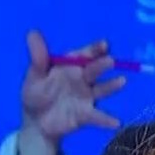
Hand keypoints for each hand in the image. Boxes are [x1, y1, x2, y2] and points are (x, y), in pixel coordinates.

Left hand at [19, 31, 125, 154]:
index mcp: (72, 66)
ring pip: (101, 90)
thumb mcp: (34, 76)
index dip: (95, 49)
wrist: (36, 122)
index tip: (104, 45)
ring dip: (111, 86)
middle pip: (95, 70)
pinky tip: (116, 122)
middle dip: (103, 65)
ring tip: (121, 81)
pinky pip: (98, 117)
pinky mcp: (86, 115)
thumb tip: (32, 32)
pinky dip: (107, 120)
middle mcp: (83, 79)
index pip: (85, 55)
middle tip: (111, 61)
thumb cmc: (37, 94)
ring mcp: (87, 97)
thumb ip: (38, 57)